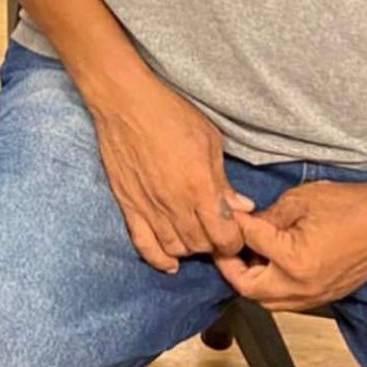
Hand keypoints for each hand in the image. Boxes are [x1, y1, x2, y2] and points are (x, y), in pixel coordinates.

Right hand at [84, 60, 255, 272]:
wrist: (125, 103)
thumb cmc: (170, 114)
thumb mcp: (209, 140)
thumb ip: (224, 180)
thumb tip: (242, 207)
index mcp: (200, 186)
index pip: (224, 235)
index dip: (235, 241)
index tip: (236, 233)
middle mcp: (175, 204)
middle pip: (201, 246)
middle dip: (214, 244)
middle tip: (216, 231)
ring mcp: (149, 208)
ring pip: (175, 249)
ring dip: (190, 249)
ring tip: (195, 236)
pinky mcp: (128, 206)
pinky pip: (144, 245)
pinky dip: (158, 259)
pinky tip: (170, 263)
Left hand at [216, 177, 366, 311]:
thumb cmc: (349, 206)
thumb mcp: (299, 201)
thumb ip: (267, 217)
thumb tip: (245, 224)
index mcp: (293, 261)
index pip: (247, 245)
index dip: (234, 226)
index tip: (226, 215)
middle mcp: (302, 287)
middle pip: (249, 289)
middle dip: (232, 267)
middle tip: (226, 245)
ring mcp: (315, 296)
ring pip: (268, 300)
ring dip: (252, 280)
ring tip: (247, 253)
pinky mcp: (325, 297)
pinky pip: (288, 301)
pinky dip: (273, 286)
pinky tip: (272, 263)